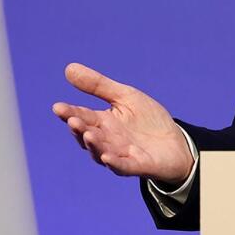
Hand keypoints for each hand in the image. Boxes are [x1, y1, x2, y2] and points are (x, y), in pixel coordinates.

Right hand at [52, 62, 193, 184]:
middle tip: (73, 120)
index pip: (82, 116)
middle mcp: (107, 140)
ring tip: (88, 134)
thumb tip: (68, 68)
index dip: (70, 113)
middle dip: (80, 129)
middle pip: (89, 135)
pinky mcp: (137, 166)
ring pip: (102, 151)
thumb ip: (98, 85)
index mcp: (102, 122)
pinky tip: (107, 157)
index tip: (58, 107)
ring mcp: (121, 154)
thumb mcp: (125, 97)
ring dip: (94, 145)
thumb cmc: (148, 121)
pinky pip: (122, 166)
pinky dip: (114, 162)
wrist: (177, 144)